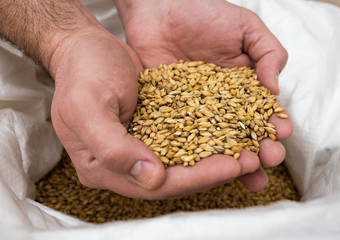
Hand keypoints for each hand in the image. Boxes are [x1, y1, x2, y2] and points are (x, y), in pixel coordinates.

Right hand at [49, 27, 244, 198]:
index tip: (230, 166)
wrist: (86, 48)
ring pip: (184, 162)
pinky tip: (231, 134)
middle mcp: (123, 164)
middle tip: (249, 160)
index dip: (195, 178)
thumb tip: (151, 178)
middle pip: (174, 179)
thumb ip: (113, 147)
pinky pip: (185, 141)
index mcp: (101, 167)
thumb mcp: (88, 107)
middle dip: (213, 171)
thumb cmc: (82, 73)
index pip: (155, 185)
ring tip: (249, 149)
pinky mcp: (153, 131)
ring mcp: (139, 148)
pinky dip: (208, 139)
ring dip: (216, 157)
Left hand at [116, 0, 292, 191]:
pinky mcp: (169, 115)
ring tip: (245, 174)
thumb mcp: (245, 28)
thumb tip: (275, 89)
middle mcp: (220, 105)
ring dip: (231, 161)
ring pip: (215, 144)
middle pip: (242, 135)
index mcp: (242, 88)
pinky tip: (203, 167)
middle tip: (268, 160)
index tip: (281, 134)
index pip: (262, 112)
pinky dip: (191, 154)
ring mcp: (194, 113)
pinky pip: (180, 137)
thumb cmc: (204, 13)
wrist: (159, 7)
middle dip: (258, 150)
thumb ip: (268, 53)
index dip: (274, 125)